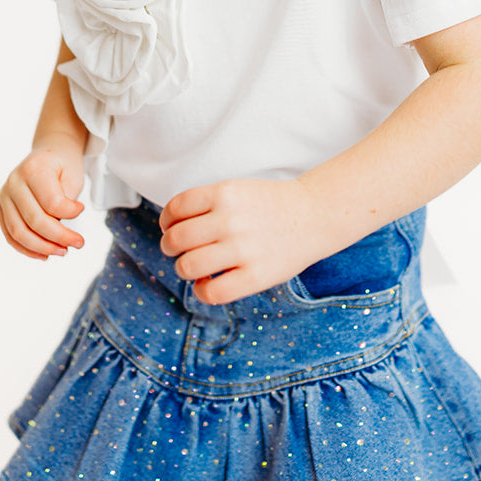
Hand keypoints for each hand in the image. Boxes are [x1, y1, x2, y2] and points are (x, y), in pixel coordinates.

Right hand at [0, 141, 85, 260]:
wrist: (49, 153)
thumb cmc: (63, 166)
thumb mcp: (72, 177)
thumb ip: (64, 203)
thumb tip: (56, 231)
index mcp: (34, 169)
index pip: (51, 202)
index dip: (69, 212)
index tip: (81, 209)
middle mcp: (14, 182)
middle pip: (34, 220)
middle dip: (59, 237)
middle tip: (78, 243)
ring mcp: (4, 195)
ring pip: (19, 231)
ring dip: (42, 247)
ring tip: (62, 251)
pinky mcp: (1, 207)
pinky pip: (10, 235)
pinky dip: (26, 248)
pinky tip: (44, 254)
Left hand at [159, 178, 322, 304]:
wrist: (314, 215)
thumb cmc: (271, 204)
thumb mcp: (237, 189)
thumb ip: (206, 203)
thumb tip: (170, 226)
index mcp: (224, 193)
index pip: (175, 209)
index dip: (166, 221)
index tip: (169, 228)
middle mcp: (230, 219)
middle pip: (176, 239)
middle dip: (169, 246)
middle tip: (177, 250)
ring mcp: (242, 249)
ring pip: (188, 266)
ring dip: (183, 269)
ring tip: (193, 267)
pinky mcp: (255, 276)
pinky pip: (211, 292)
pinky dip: (201, 291)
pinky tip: (207, 284)